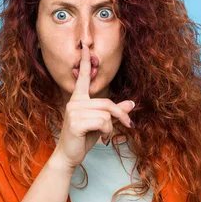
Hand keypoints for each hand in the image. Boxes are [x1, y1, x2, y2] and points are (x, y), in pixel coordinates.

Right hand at [53, 41, 134, 169]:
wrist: (69, 155)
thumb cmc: (83, 138)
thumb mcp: (101, 123)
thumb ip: (114, 112)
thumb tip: (131, 104)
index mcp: (78, 99)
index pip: (81, 77)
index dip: (84, 61)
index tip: (84, 45)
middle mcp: (74, 102)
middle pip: (107, 103)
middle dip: (120, 116)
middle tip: (127, 126)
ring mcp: (73, 111)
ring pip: (106, 114)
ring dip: (111, 127)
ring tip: (103, 134)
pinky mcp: (76, 122)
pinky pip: (102, 122)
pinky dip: (106, 132)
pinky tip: (100, 138)